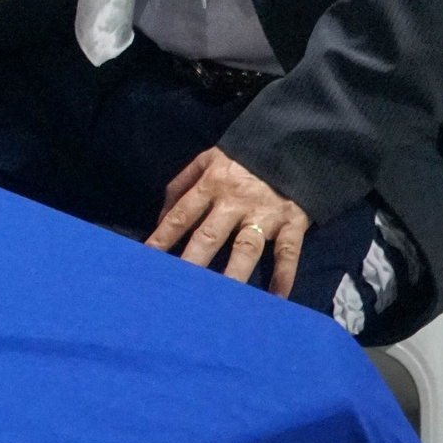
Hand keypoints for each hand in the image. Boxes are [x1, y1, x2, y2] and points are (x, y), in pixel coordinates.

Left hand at [147, 147, 311, 296]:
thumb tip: (160, 219)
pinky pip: (288, 251)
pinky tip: (277, 296)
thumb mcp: (207, 159)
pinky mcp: (293, 223)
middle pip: (210, 235)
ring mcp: (264, 214)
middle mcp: (235, 202)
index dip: (164, 236)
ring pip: (246, 248)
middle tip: (180, 285)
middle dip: (193, 260)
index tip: (149, 257)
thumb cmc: (242, 159)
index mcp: (211, 185)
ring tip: (222, 297)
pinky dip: (285, 274)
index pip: (181, 215)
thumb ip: (180, 185)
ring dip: (234, 272)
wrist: (293, 145)